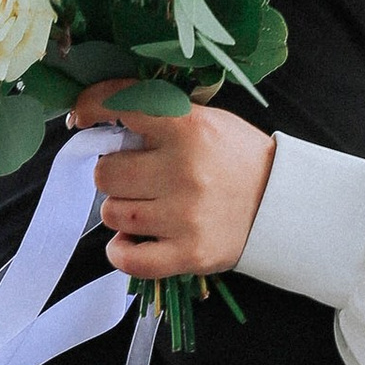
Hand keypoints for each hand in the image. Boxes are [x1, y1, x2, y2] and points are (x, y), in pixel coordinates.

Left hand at [72, 86, 275, 280]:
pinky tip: (130, 242)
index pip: (123, 105)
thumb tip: (104, 122)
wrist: (283, 204)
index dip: (92, 106)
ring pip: (113, 213)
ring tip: (143, 208)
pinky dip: (121, 251)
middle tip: (134, 177)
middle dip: (113, 173)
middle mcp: (184, 171)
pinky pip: (129, 258)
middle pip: (106, 172)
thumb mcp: (208, 121)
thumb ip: (161, 118)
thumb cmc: (238, 159)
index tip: (80, 116)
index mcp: (189, 129)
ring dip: (120, 211)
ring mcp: (185, 216)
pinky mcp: (189, 253)